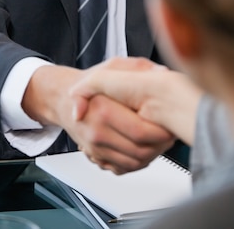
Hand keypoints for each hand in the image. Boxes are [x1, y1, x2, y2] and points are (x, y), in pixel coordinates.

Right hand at [22, 62, 173, 174]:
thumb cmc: (88, 83)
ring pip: (135, 163)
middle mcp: (98, 132)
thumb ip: (139, 67)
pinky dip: (139, 162)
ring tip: (160, 140)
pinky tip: (145, 148)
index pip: (141, 131)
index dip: (161, 131)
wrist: (63, 98)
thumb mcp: (113, 66)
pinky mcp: (97, 157)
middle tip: (170, 134)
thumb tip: (161, 72)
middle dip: (161, 145)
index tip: (170, 124)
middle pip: (141, 151)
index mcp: (104, 110)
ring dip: (153, 155)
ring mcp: (96, 148)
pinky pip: (125, 168)